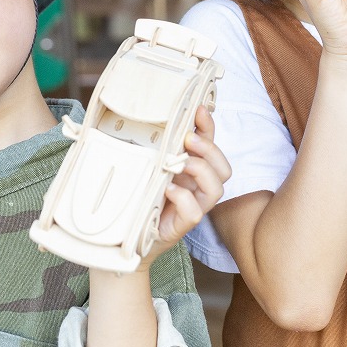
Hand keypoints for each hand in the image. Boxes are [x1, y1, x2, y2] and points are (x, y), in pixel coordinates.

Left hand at [141, 106, 232, 266]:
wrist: (123, 236)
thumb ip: (157, 149)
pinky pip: (195, 212)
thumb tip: (156, 120)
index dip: (209, 128)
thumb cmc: (137, 198)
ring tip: (179, 164)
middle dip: (209, 149)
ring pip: (216, 189)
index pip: (210, 146)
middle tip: (187, 139)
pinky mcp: (182, 226)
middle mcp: (197, 188)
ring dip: (201, 170)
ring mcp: (193, 207)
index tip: (198, 110)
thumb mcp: (147, 167)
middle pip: (223, 168)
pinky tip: (168, 189)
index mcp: (191, 172)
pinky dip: (184, 197)